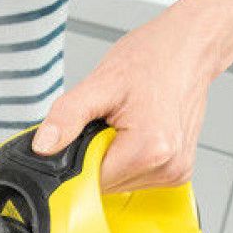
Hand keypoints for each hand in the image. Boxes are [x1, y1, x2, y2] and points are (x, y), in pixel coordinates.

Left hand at [32, 0, 221, 192]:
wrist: (190, 47)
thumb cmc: (153, 58)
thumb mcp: (100, 82)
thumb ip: (67, 116)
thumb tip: (43, 146)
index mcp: (149, 150)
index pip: (90, 181)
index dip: (77, 161)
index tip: (84, 135)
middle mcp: (167, 167)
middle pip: (105, 185)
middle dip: (95, 157)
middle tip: (106, 123)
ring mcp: (175, 172)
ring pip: (119, 183)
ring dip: (112, 158)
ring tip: (124, 124)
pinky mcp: (178, 172)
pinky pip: (136, 177)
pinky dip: (128, 158)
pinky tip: (138, 132)